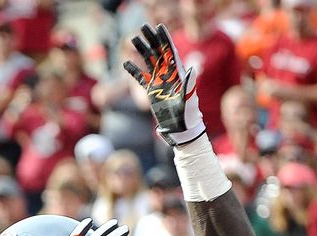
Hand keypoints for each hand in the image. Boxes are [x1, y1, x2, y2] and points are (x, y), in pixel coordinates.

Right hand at [123, 24, 205, 146]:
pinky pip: (141, 78)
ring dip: (141, 50)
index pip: (170, 52)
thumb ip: (189, 84)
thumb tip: (191, 69)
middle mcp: (168, 74)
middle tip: (143, 26)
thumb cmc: (188, 115)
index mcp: (177, 73)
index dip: (165, 39)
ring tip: (133, 38)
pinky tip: (126, 63)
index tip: (159, 27)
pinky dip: (134, 70)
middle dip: (151, 39)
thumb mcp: (189, 99)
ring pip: (149, 62)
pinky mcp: (152, 92)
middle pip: (158, 52)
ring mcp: (159, 82)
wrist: (181, 129)